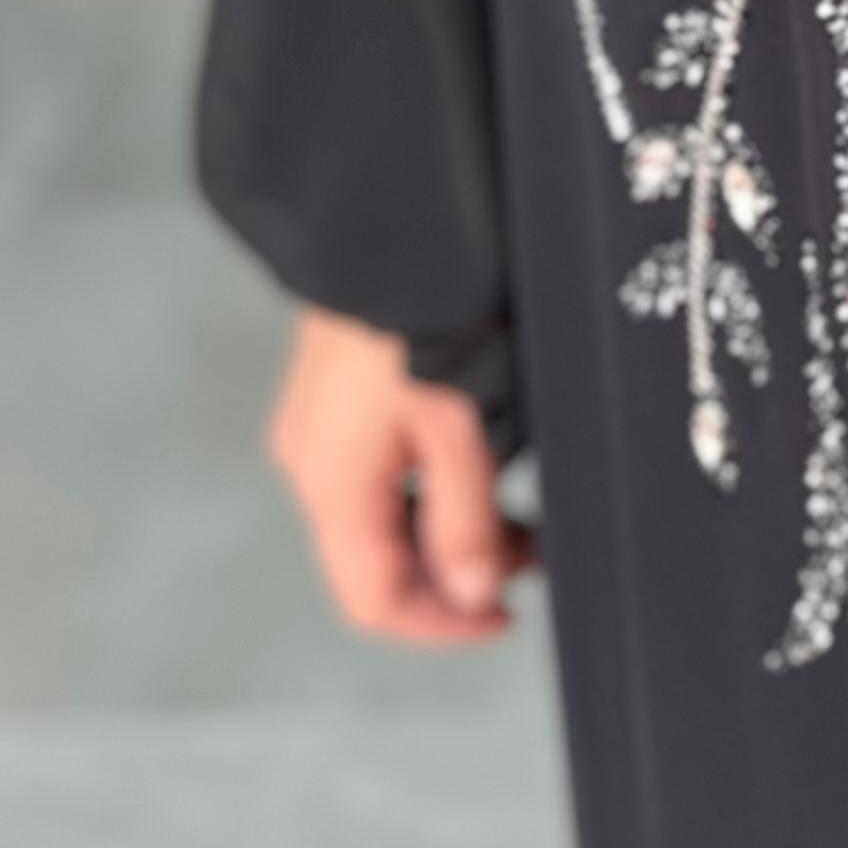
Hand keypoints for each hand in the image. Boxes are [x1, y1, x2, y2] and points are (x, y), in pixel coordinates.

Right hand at [268, 305, 531, 643]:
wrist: (396, 222)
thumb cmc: (427, 315)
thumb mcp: (461, 425)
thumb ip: (465, 520)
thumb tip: (475, 594)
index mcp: (332, 484)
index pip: (374, 600)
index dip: (444, 625)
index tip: (509, 617)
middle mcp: (312, 464)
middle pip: (377, 561)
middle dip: (456, 574)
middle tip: (535, 558)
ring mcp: (318, 430)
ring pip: (383, 516)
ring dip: (451, 529)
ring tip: (526, 515)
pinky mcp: (334, 399)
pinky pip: (381, 473)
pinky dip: (432, 487)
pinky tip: (487, 467)